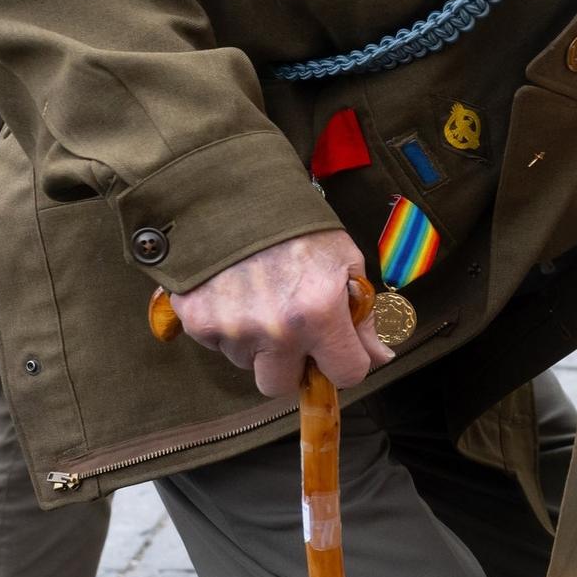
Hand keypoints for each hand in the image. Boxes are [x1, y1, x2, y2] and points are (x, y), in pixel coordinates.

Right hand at [168, 230, 390, 396]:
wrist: (229, 190)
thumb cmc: (296, 226)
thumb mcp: (345, 261)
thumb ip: (364, 315)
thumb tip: (379, 358)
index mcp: (319, 313)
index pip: (346, 375)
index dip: (345, 363)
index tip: (338, 349)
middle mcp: (276, 328)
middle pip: (282, 386)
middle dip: (290, 366)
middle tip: (292, 332)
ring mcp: (233, 327)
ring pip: (248, 364)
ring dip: (256, 345)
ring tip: (260, 299)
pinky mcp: (197, 320)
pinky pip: (217, 345)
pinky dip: (226, 328)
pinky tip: (234, 293)